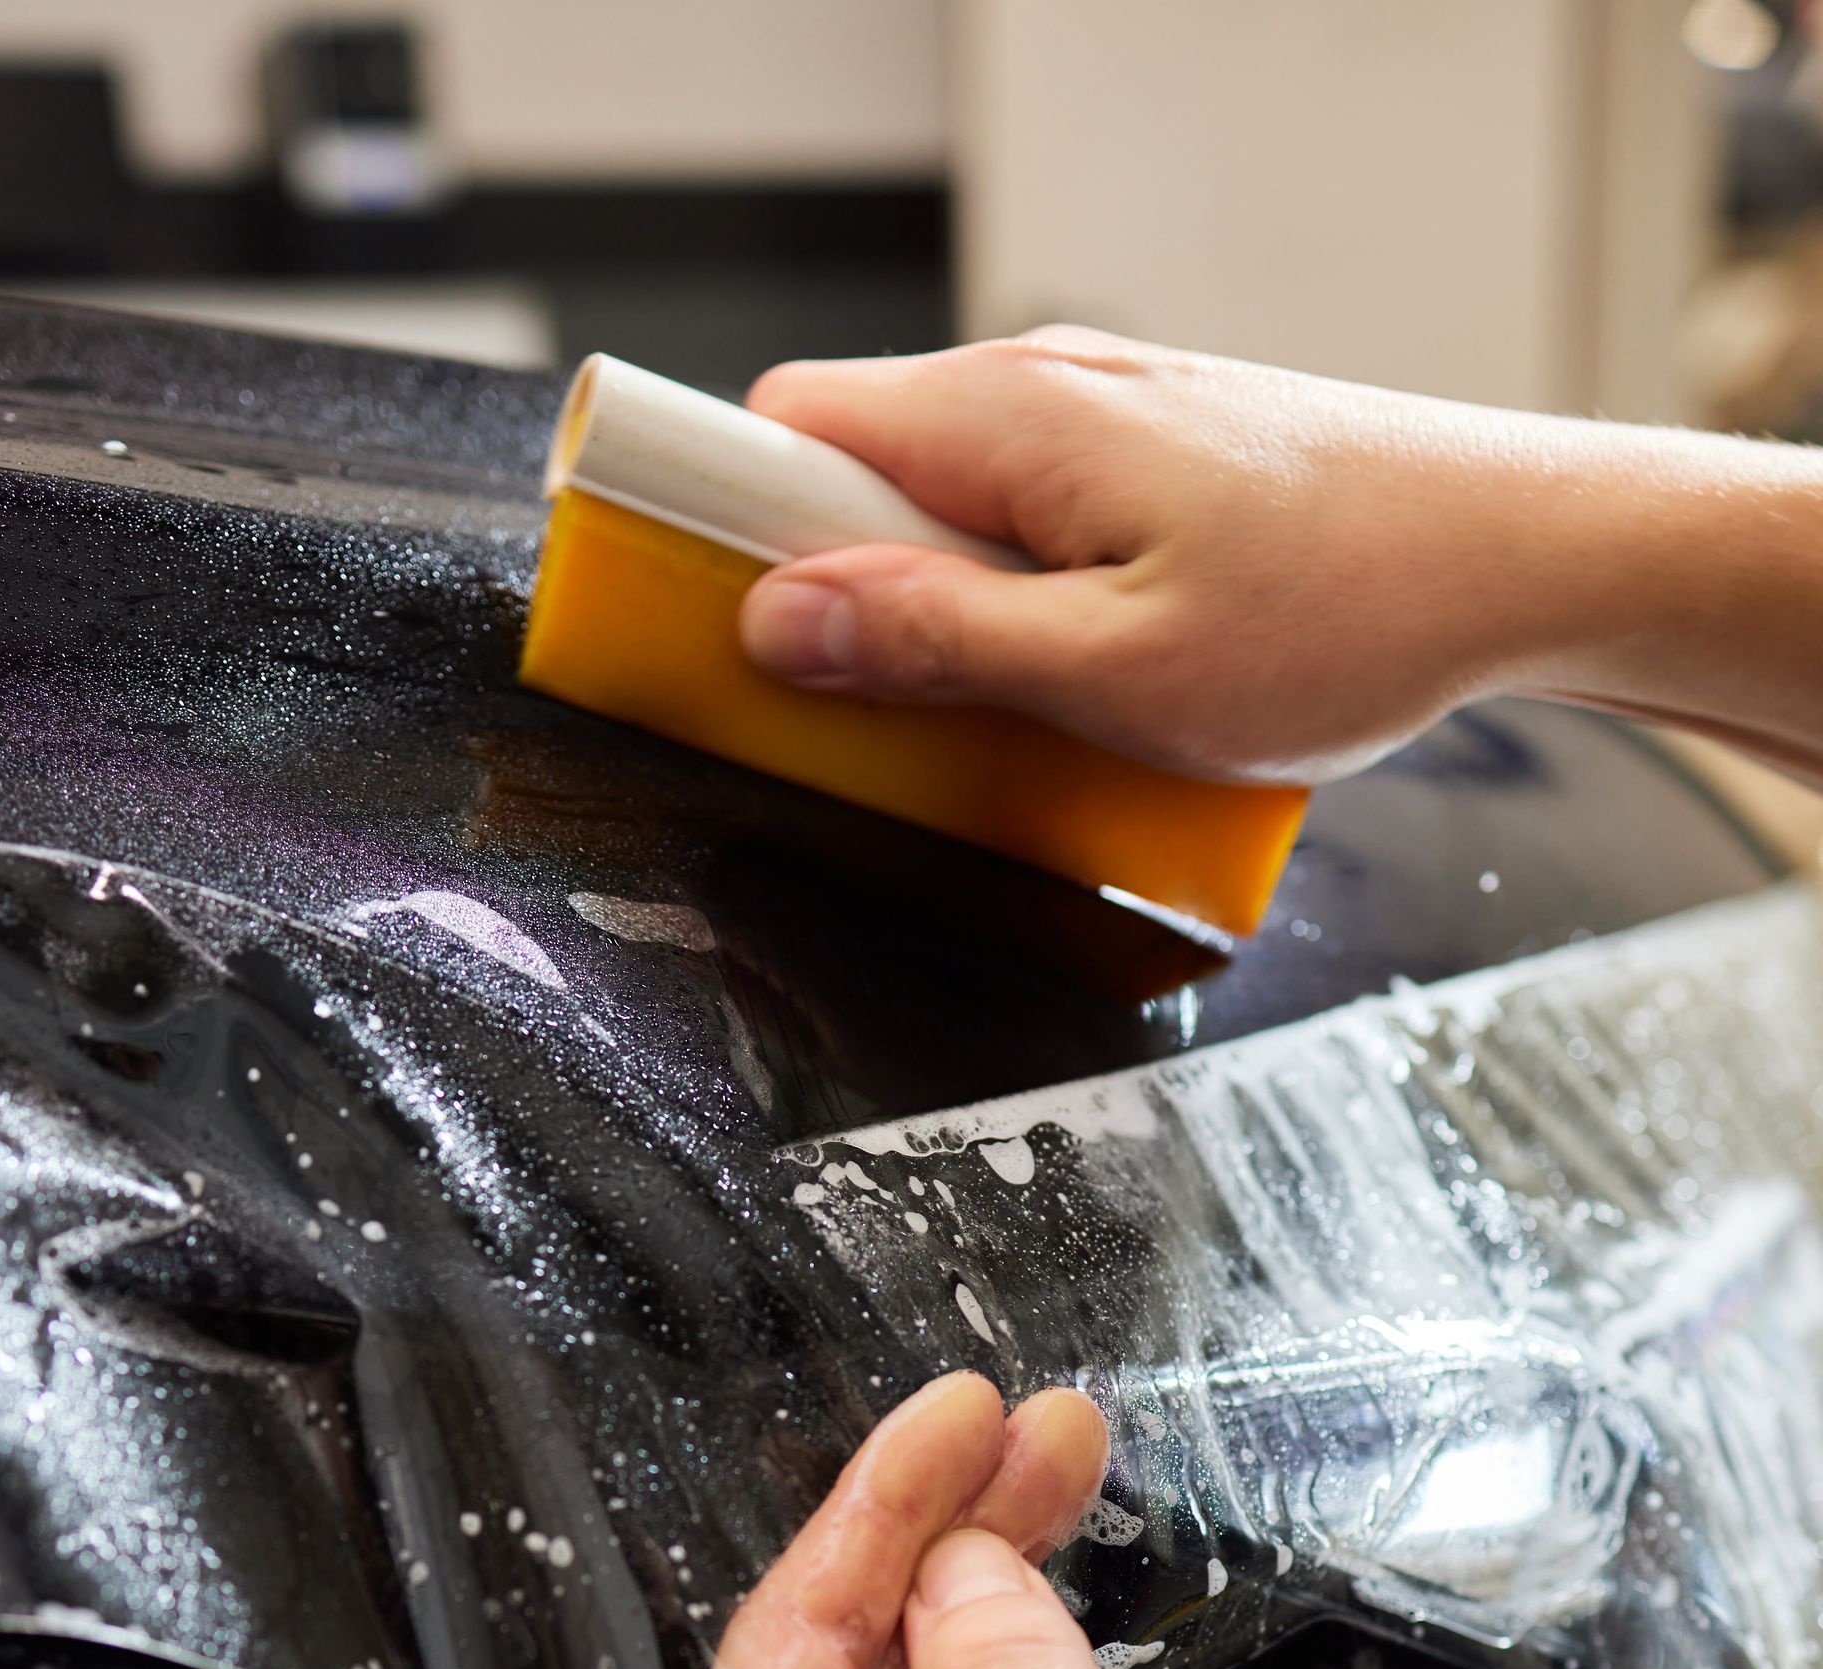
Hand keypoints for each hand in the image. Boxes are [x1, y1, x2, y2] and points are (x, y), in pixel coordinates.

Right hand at [738, 327, 1822, 791]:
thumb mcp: (1117, 673)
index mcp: (1013, 422)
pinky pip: (1024, 521)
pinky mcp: (1155, 458)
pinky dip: (1011, 601)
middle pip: (852, 470)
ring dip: (930, 611)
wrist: (1527, 561)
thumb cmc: (1350, 613)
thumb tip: (776, 619)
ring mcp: (1106, 416)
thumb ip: (936, 643)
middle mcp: (1048, 388)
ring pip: (939, 503)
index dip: (720, 525)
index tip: (706, 628)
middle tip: (865, 715)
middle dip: (827, 592)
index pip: (783, 428)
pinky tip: (1070, 684)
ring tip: (987, 715)